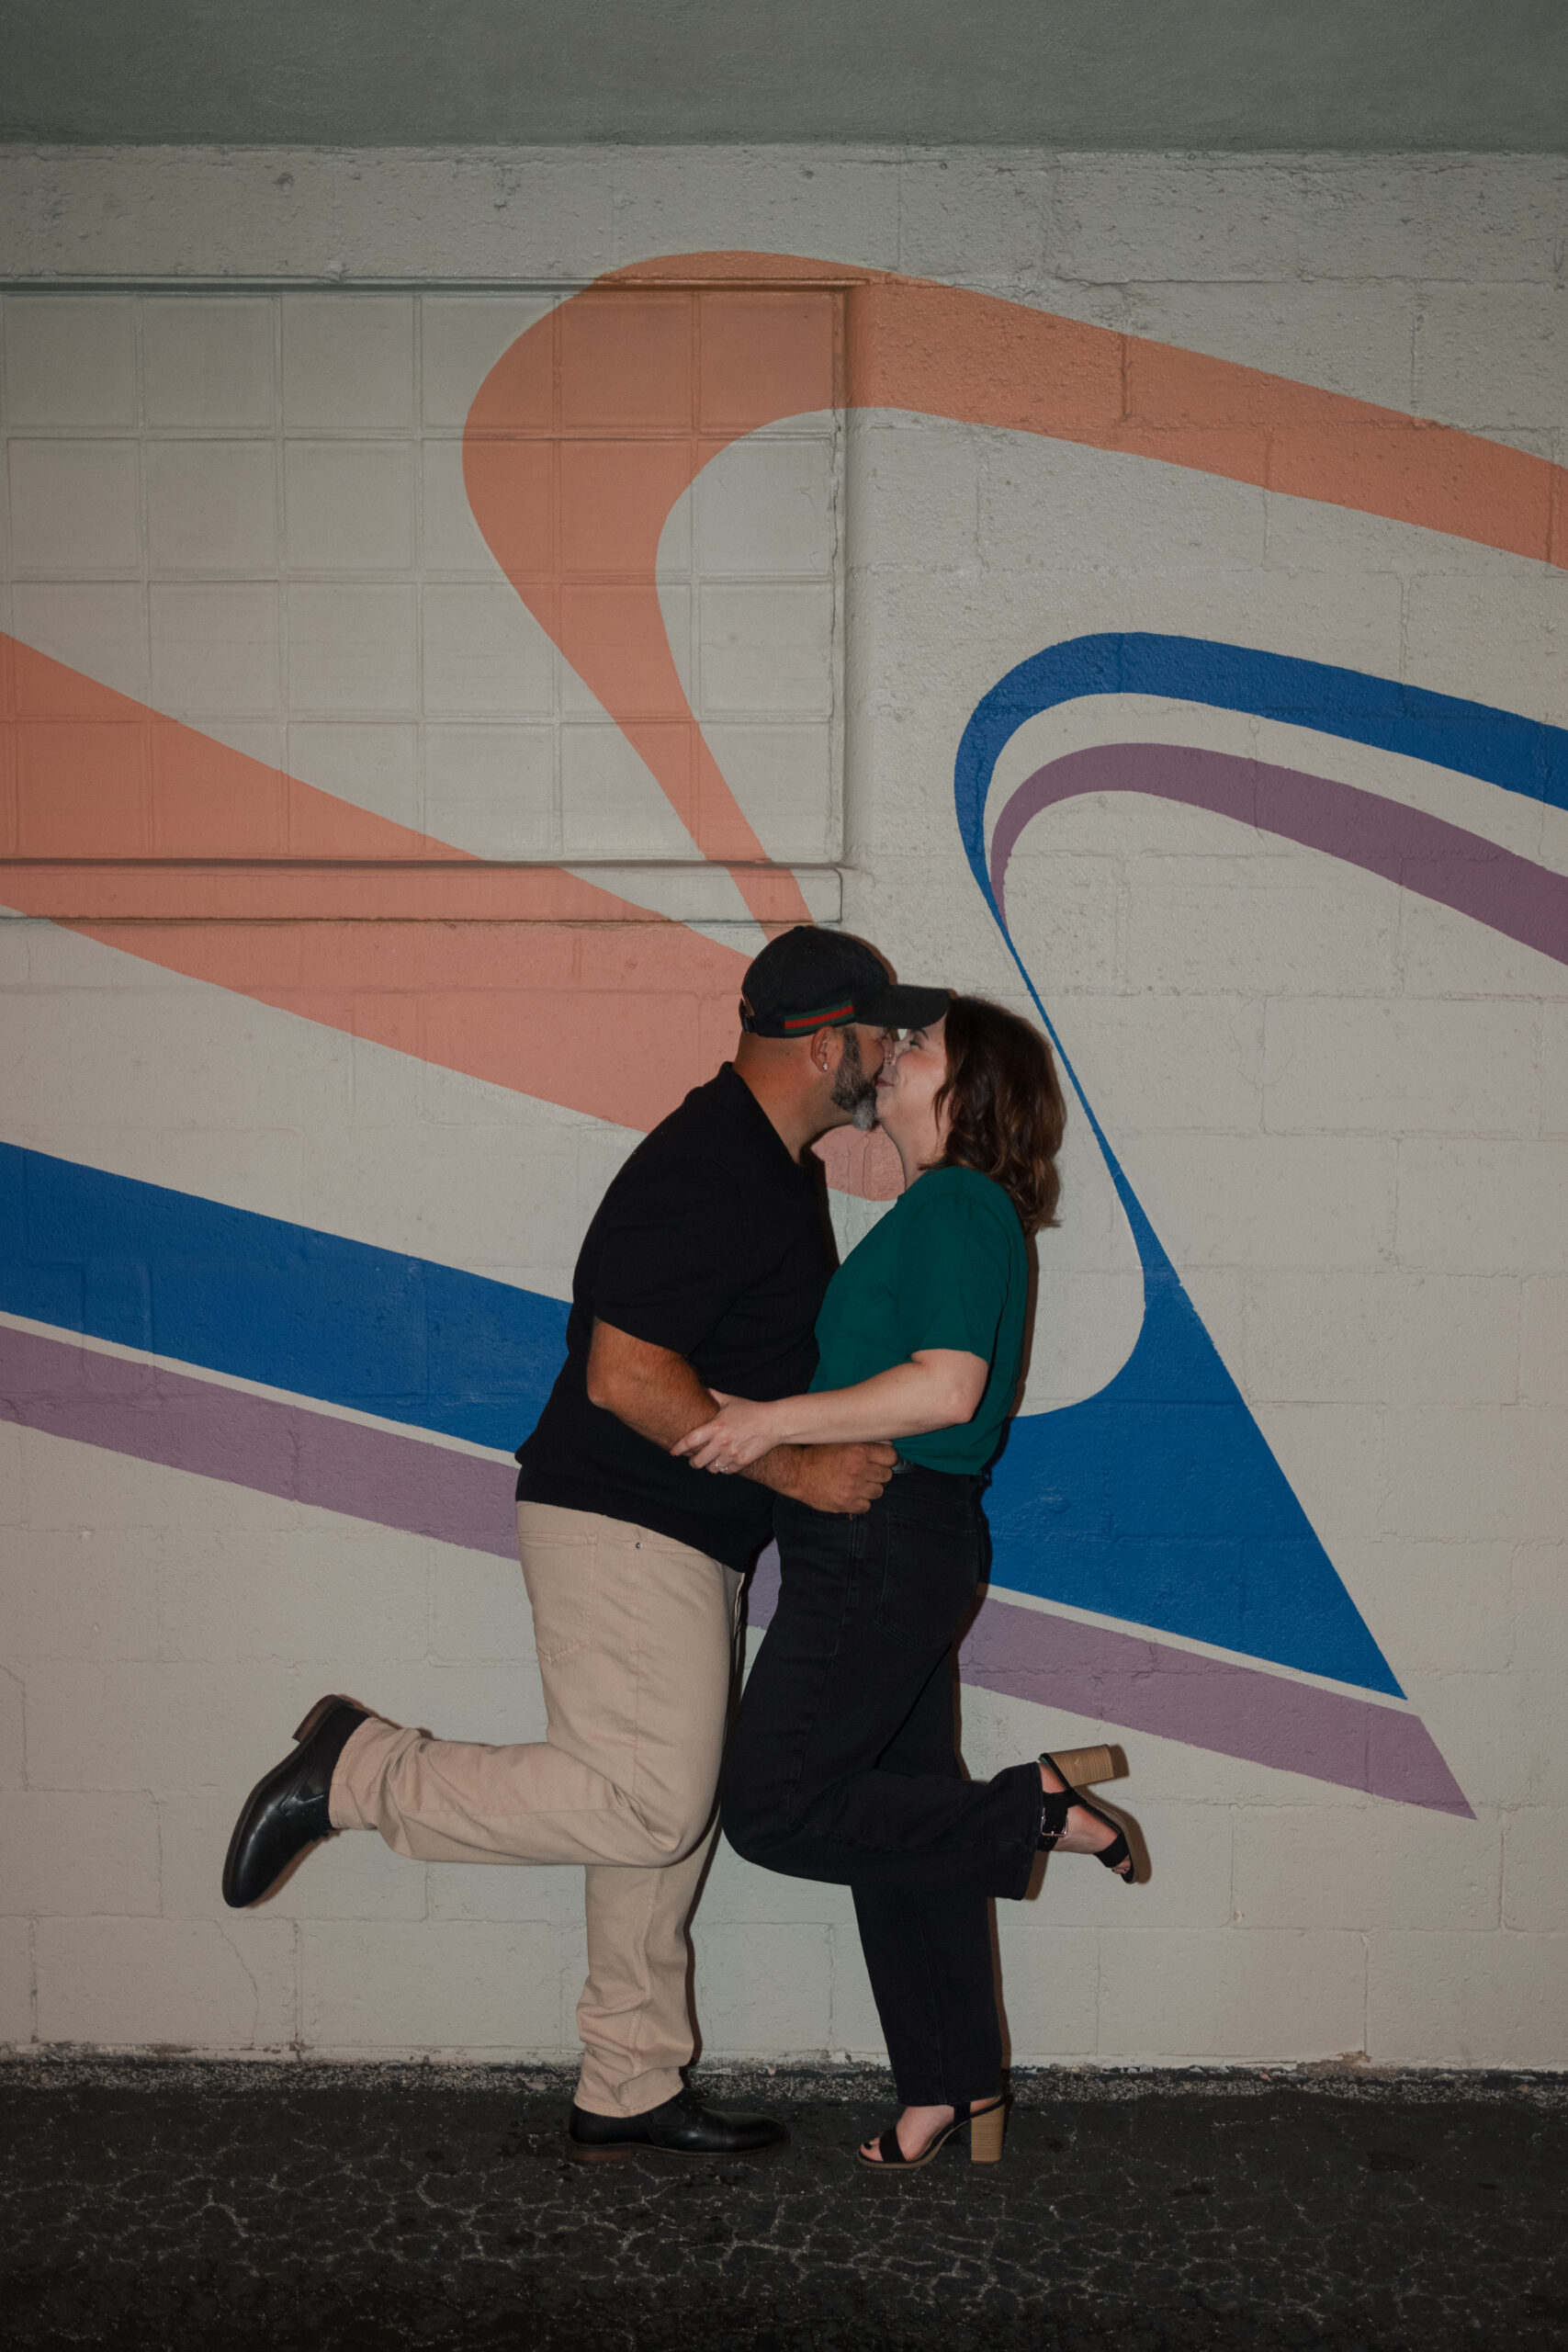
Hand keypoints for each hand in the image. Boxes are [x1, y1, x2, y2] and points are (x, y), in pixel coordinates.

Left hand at [671, 1397, 781, 1472]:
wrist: (773, 1423)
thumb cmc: (750, 1410)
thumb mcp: (730, 1400)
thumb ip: (713, 1395)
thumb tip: (701, 1388)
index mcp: (716, 1426)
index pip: (690, 1441)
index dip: (679, 1448)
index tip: (673, 1452)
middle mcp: (722, 1442)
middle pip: (697, 1461)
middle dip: (693, 1462)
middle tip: (694, 1460)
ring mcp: (732, 1453)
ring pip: (711, 1468)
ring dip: (709, 1466)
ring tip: (711, 1461)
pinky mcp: (742, 1462)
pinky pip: (725, 1471)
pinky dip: (723, 1468)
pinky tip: (725, 1461)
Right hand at [777, 1441, 896, 1514]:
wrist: (796, 1471)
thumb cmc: (817, 1453)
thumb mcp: (840, 1439)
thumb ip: (863, 1441)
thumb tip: (887, 1443)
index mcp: (858, 1450)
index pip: (891, 1457)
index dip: (887, 1458)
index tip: (881, 1459)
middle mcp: (858, 1469)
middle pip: (886, 1475)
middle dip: (877, 1473)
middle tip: (865, 1471)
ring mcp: (852, 1488)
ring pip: (878, 1491)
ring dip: (870, 1488)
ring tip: (856, 1482)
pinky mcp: (846, 1504)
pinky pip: (866, 1506)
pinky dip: (860, 1501)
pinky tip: (851, 1493)